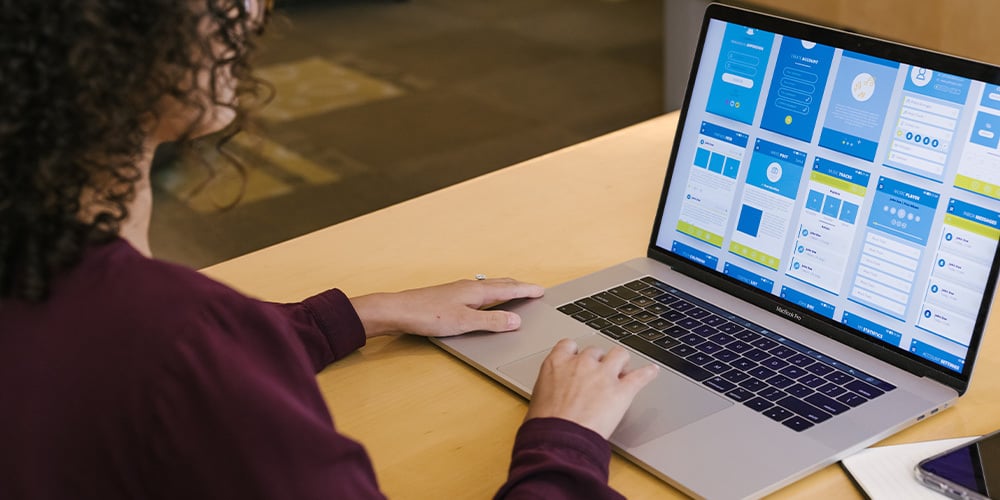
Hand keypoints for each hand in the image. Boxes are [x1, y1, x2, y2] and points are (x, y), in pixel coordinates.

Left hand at [350, 278, 544, 337]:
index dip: (527, 290)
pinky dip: (491, 294)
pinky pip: (478, 292)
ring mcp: (459, 291)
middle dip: (519, 287)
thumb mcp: (465, 323)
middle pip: (501, 284)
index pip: (509, 289)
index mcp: (477, 291)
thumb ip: (492, 322)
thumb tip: (516, 321)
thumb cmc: (427, 315)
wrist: (398, 311)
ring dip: (505, 289)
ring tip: (514, 292)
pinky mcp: (450, 297)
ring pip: (489, 287)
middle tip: (533, 290)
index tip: (542, 291)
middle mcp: (469, 287)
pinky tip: (484, 301)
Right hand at [525, 338, 658, 438]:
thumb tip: (556, 393)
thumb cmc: (545, 425)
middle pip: (595, 351)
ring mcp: (603, 375)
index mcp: (557, 363)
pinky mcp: (621, 391)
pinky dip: (648, 373)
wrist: (559, 439)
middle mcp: (581, 364)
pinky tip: (652, 371)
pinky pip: (640, 376)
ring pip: (619, 354)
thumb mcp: (539, 397)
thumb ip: (552, 386)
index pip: (568, 345)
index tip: (578, 359)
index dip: (575, 353)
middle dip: (598, 361)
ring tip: (623, 370)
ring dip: (620, 362)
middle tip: (599, 374)